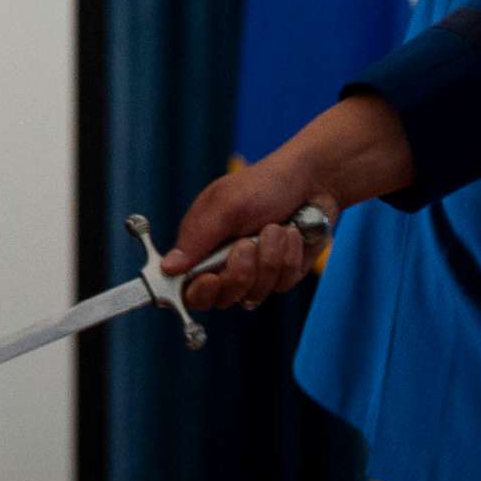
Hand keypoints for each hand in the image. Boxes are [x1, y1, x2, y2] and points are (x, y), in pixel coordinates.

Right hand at [164, 94, 416, 309]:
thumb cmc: (263, 186)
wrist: (313, 182)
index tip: (211, 279)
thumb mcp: (225, 205)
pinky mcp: (282, 275)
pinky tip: (291, 235)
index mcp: (201, 247)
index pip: (187, 287)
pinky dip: (289, 257)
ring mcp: (255, 272)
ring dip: (269, 258)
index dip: (197, 292)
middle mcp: (225, 264)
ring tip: (275, 228)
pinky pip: (281, 284)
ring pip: (255, 293)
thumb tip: (168, 268)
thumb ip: (196, 238)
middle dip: (240, 272)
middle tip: (247, 245)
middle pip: (222, 298)